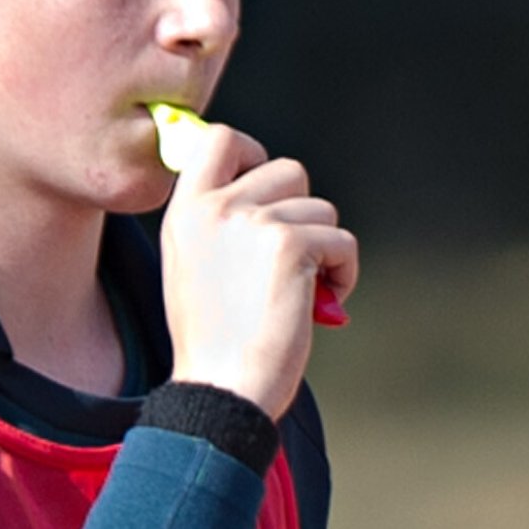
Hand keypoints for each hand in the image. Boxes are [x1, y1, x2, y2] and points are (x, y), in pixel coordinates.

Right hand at [157, 122, 359, 419]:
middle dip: (303, 213)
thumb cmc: (216, 344)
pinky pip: (342, 241)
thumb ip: (221, 225)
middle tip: (292, 259)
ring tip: (303, 292)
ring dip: (324, 249)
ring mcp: (251, 223)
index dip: (253, 153)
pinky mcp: (289, 244)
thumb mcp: (195, 269)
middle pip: (288, 170)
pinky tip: (321, 304)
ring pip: (322, 208)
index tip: (268, 194)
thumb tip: (274, 198)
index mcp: (185, 213)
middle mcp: (214, 208)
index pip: (217, 137)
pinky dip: (343, 273)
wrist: (222, 390)